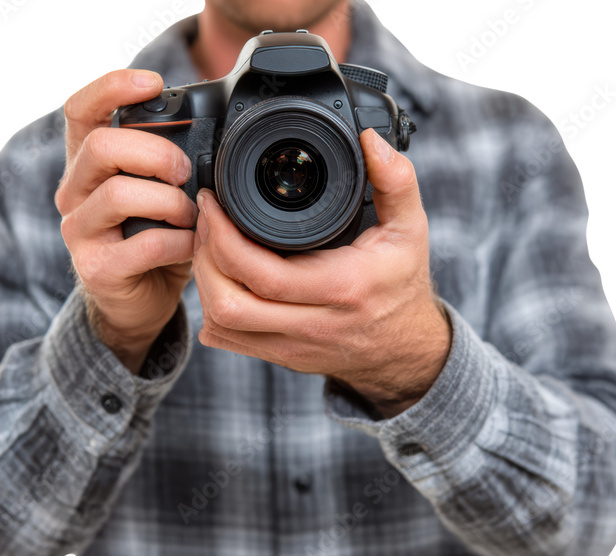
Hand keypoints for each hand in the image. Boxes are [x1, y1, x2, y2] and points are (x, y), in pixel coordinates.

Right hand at [56, 70, 196, 372]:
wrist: (141, 303)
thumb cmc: (157, 236)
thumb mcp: (163, 190)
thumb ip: (173, 160)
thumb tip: (218, 129)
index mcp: (89, 162)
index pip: (81, 109)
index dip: (112, 87)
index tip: (154, 84)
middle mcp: (74, 192)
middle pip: (102, 146)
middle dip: (156, 151)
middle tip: (187, 171)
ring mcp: (80, 231)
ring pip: (118, 194)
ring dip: (170, 201)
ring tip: (192, 214)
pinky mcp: (96, 269)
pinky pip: (143, 245)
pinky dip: (180, 242)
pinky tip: (193, 245)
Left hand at [192, 129, 450, 416]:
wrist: (405, 347)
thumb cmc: (402, 282)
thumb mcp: (411, 228)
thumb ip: (396, 181)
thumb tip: (372, 140)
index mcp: (342, 287)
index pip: (262, 273)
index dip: (222, 237)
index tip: (213, 203)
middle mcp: (315, 324)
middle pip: (230, 303)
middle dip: (203, 257)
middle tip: (205, 222)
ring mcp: (294, 346)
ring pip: (222, 324)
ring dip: (204, 283)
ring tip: (208, 246)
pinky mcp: (281, 356)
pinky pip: (228, 339)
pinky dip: (211, 308)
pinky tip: (218, 279)